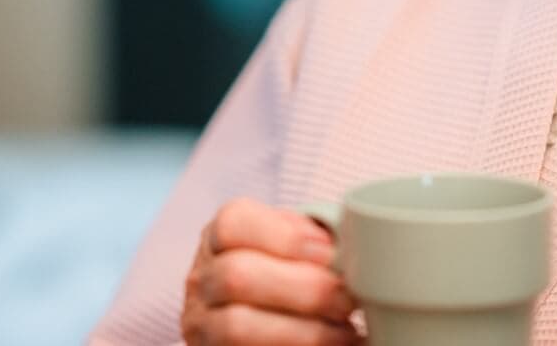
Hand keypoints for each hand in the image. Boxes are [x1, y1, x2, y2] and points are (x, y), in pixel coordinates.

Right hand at [182, 197, 361, 344]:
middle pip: (237, 276)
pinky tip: (334, 345)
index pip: (232, 224)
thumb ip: (315, 239)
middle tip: (348, 299)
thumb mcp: (297, 242)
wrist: (268, 310)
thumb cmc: (292, 266)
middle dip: (303, 289)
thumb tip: (356, 246)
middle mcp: (201, 278)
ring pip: (236, 327)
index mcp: (221, 236)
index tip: (329, 252)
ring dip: (302, 331)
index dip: (284, 236)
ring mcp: (200, 324)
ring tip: (345, 330)